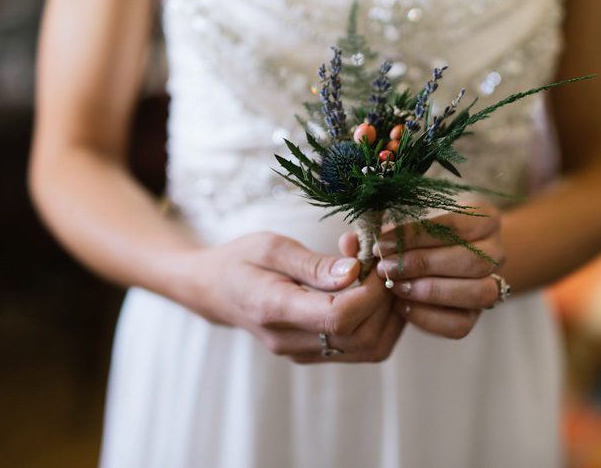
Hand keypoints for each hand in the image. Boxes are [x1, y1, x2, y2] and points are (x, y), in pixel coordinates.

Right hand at [180, 232, 403, 363]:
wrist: (214, 290)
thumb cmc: (241, 260)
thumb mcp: (271, 247)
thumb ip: (313, 263)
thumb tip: (354, 272)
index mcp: (274, 309)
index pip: (339, 318)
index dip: (369, 292)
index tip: (371, 260)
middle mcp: (289, 340)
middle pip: (363, 339)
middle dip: (384, 301)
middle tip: (377, 263)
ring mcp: (302, 352)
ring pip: (370, 349)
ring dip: (386, 313)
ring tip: (373, 275)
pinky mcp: (313, 354)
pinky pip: (361, 347)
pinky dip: (376, 320)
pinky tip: (364, 289)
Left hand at [339, 206, 504, 339]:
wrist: (444, 256)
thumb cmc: (419, 234)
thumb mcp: (404, 221)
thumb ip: (379, 229)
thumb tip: (351, 242)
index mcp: (484, 218)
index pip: (456, 224)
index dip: (417, 235)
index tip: (382, 242)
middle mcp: (496, 251)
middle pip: (472, 260)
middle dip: (423, 265)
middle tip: (386, 268)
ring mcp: (491, 286)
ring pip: (476, 293)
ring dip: (431, 292)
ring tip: (395, 288)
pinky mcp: (475, 316)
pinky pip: (461, 324)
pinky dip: (430, 318)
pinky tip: (403, 307)